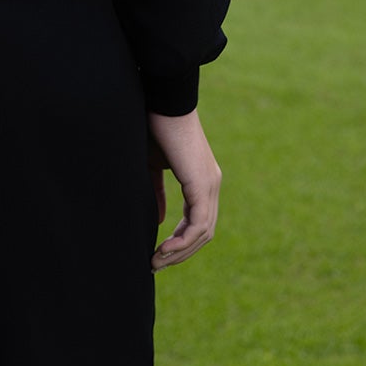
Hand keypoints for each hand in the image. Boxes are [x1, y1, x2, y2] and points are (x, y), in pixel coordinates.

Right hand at [147, 107, 221, 271]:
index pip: (198, 221)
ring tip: (156, 260)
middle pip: (203, 233)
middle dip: (179, 253)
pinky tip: (163, 249)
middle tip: (155, 265)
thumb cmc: (154, 126)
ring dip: (179, 252)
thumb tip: (159, 221)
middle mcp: (212, 184)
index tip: (158, 254)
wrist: (162, 100)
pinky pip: (198, 223)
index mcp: (202, 179)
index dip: (180, 242)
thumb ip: (157, 193)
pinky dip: (182, 240)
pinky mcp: (202, 184)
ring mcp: (210, 184)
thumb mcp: (152, 166)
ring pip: (203, 232)